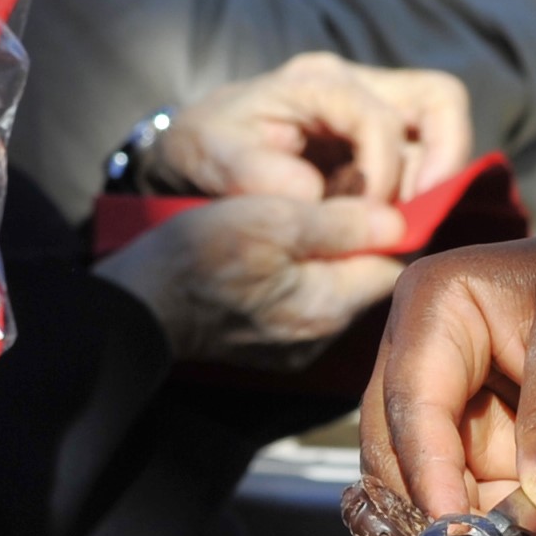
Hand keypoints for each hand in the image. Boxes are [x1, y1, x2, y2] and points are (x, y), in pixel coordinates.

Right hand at [97, 194, 415, 366]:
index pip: (393, 265)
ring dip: (327, 255)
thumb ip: (340, 222)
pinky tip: (276, 251)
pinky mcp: (267, 344)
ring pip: (333, 289)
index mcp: (326, 307)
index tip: (375, 191)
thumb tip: (400, 221)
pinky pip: (303, 303)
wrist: (135, 304)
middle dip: (358, 238)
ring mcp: (292, 345)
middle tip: (337, 196)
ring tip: (301, 220)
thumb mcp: (272, 220)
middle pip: (364, 278)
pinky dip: (300, 275)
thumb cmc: (195, 255)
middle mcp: (318, 336)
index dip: (392, 224)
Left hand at [164, 53, 476, 203]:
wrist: (197, 146)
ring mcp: (369, 103)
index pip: (378, 118)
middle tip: (423, 212)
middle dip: (444, 158)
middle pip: (439, 97)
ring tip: (389, 221)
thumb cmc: (204, 147)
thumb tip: (316, 192)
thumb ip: (255, 174)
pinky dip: (414, 187)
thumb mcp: (209, 157)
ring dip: (427, 179)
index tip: (366, 218)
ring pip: (438, 124)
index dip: (383, 172)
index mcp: (314, 82)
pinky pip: (420, 151)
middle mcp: (352, 82)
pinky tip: (377, 217)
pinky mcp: (375, 132)